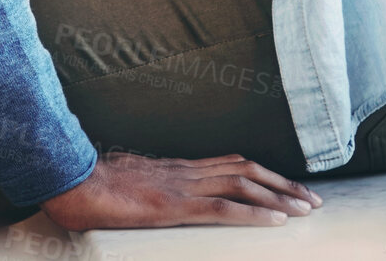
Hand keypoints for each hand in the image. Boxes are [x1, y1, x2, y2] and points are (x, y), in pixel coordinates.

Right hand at [41, 152, 321, 231]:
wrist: (72, 181)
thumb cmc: (93, 187)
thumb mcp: (129, 187)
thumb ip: (151, 191)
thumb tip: (158, 201)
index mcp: (177, 168)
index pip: (231, 164)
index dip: (264, 174)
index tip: (288, 187)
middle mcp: (186, 171)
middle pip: (246, 170)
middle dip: (283, 185)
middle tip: (312, 199)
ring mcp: (182, 186)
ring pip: (242, 184)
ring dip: (278, 197)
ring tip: (304, 210)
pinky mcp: (174, 206)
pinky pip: (222, 208)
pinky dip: (253, 213)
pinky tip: (276, 221)